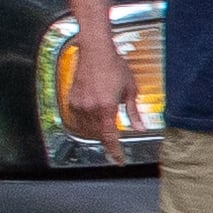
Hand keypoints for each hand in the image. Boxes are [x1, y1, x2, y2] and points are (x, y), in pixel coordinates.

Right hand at [61, 31, 134, 162]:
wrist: (95, 52)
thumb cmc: (115, 67)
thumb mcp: (130, 89)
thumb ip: (134, 112)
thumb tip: (140, 127)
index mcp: (106, 107)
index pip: (109, 137)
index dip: (114, 151)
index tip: (119, 160)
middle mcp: (90, 108)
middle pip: (97, 134)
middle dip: (107, 139)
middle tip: (116, 140)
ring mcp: (79, 104)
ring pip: (86, 128)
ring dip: (96, 132)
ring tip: (105, 126)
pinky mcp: (72, 100)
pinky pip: (78, 118)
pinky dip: (86, 122)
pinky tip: (94, 117)